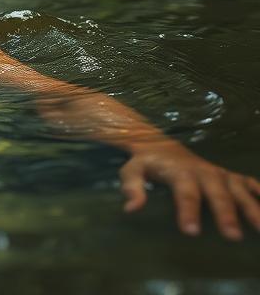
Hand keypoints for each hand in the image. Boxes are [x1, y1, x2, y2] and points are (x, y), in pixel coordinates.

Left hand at [120, 141, 259, 239]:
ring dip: (252, 207)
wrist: (159, 143)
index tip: (191, 231)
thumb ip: (131, 186)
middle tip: (233, 235)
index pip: (184, 191)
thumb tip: (131, 208)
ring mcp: (219, 173)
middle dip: (225, 212)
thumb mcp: (132, 170)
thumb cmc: (147, 163)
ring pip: (238, 188)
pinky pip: (248, 182)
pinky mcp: (229, 175)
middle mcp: (203, 171)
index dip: (188, 210)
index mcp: (179, 171)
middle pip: (216, 191)